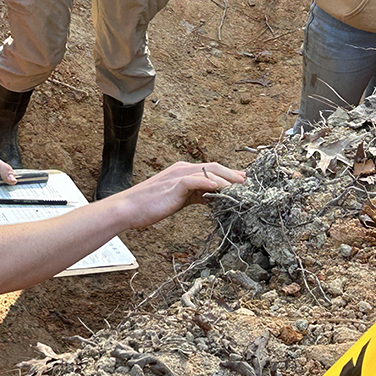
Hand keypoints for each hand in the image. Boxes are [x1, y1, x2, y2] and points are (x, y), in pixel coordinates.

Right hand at [117, 160, 245, 229]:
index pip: (211, 169)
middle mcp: (182, 169)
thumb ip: (195, 195)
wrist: (129, 208)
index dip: (228, 174)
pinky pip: (195, 181)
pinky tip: (220, 188)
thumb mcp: (178, 199)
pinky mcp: (174, 184)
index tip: (241, 181)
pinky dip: (209, 183)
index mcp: (183, 171)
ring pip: (208, 172)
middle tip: (246, 182)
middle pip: (214, 167)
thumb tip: (213, 197)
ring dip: (226, 179)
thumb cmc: (151, 205)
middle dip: (232, 174)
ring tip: (239, 187)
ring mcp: (178, 175)